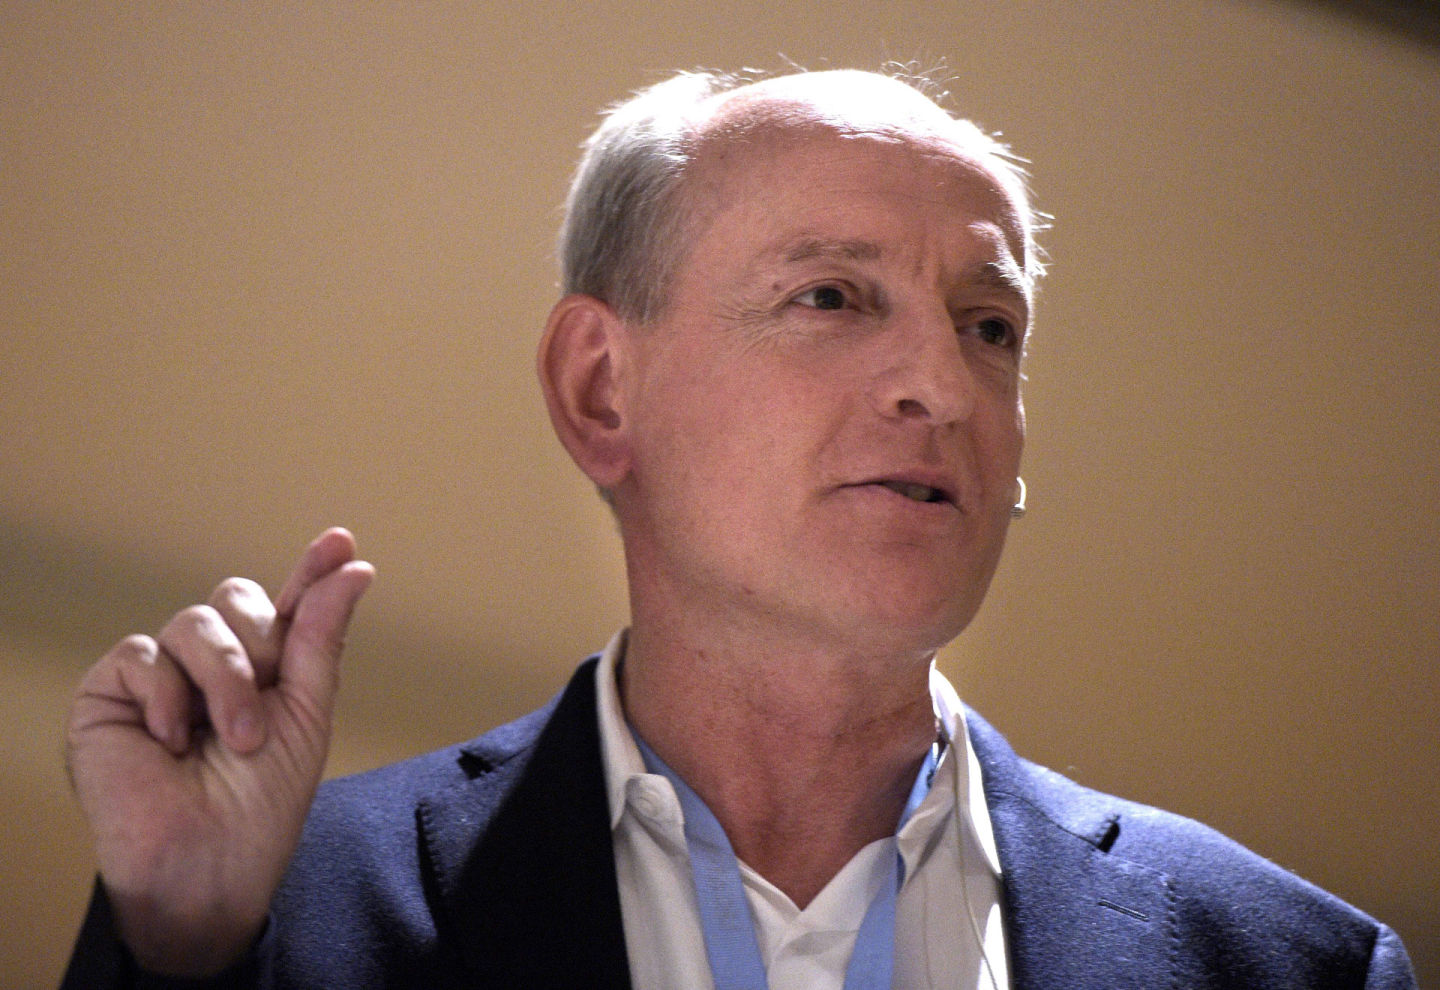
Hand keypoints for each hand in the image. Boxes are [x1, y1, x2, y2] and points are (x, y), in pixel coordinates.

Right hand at [65, 528, 373, 976]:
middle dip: (261, 649)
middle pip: (237, 599)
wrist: (208, 863)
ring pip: (194, 622)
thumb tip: (354, 566)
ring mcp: (161, 675)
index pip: (287, 605)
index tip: (341, 542)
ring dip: (224, 682)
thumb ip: (321, 636)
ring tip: (230, 741)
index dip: (312, 571)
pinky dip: (167, 697)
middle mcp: (212, 664)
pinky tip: (172, 742)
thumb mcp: (307, 713)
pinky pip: (142, 653)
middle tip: (262, 716)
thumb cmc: (261, 803)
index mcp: (266, 669)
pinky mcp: (111, 692)